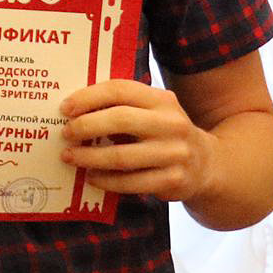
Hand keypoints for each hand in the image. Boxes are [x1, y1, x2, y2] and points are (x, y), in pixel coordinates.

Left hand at [60, 79, 215, 200]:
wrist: (207, 164)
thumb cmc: (163, 132)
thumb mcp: (152, 111)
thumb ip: (123, 106)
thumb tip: (73, 109)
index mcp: (162, 99)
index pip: (120, 90)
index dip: (88, 97)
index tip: (65, 108)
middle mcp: (171, 123)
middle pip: (120, 120)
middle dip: (86, 126)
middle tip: (66, 133)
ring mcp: (175, 153)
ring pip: (122, 156)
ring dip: (89, 157)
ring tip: (69, 156)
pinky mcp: (174, 180)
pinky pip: (131, 183)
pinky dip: (106, 181)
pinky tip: (91, 177)